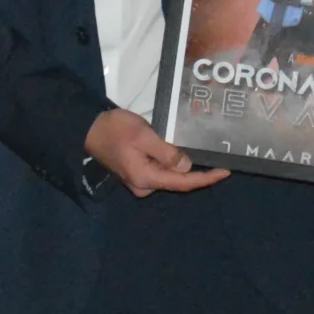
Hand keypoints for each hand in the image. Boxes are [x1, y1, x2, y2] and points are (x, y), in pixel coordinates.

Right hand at [86, 108, 230, 196]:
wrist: (87, 128)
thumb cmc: (114, 129)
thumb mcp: (143, 136)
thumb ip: (167, 153)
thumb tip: (187, 166)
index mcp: (146, 178)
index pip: (183, 182)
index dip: (206, 178)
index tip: (226, 171)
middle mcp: (143, 186)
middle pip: (177, 182)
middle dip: (196, 172)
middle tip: (215, 159)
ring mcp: (138, 182)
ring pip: (168, 176)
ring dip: (181, 166)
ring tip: (196, 153)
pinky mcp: (135, 174)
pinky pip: (159, 172)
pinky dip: (170, 164)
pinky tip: (176, 154)